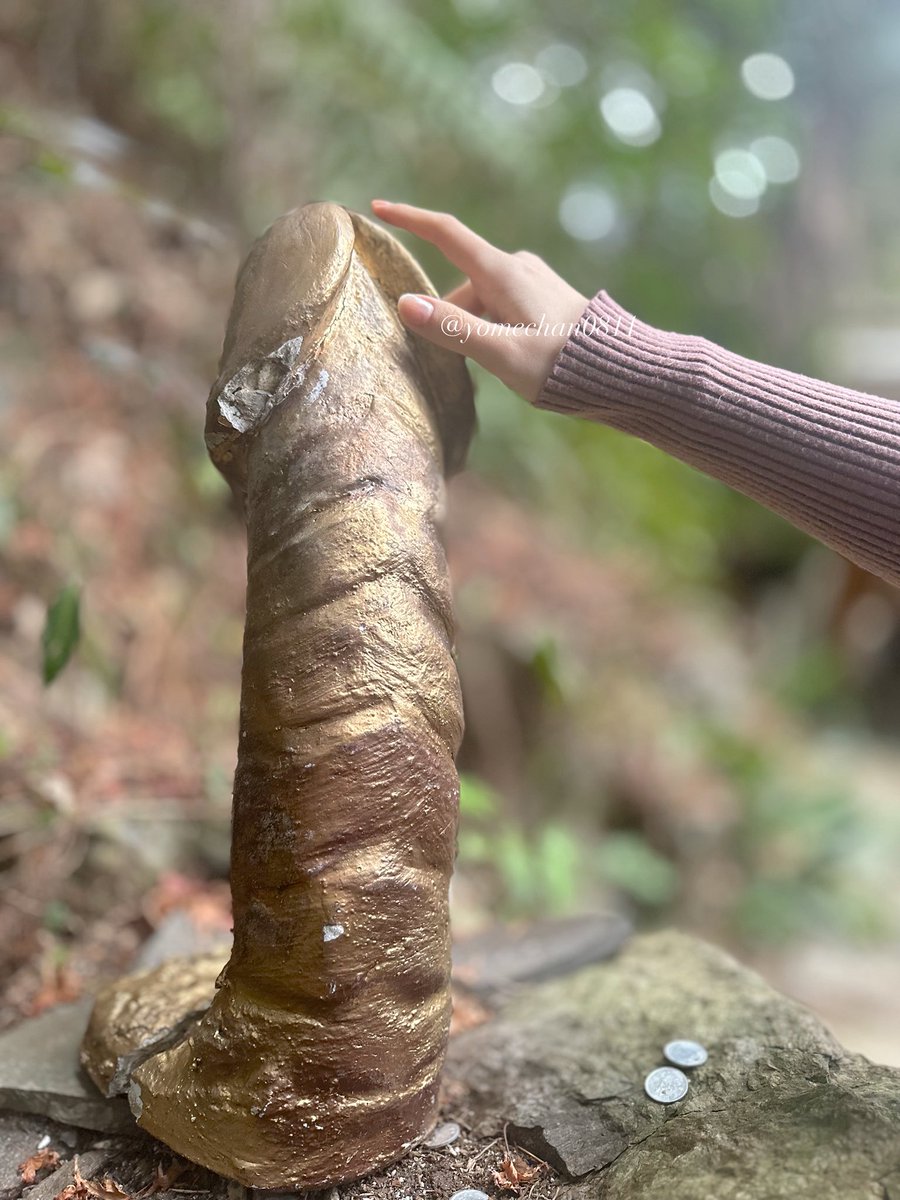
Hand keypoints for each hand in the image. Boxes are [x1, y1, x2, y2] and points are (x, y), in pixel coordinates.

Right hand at [370, 200, 589, 403]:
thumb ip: (453, 329)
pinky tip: (516, 359)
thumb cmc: (561, 367)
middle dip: (452, 318)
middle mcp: (518, 267)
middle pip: (462, 283)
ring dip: (477, 329)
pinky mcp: (547, 297)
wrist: (621, 373)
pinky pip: (504, 306)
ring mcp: (535, 280)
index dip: (410, 219)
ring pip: (483, 299)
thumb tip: (404, 303)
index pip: (446, 234)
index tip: (379, 206)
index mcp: (503, 273)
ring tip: (502, 369)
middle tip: (467, 364)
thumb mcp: (501, 354)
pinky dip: (496, 329)